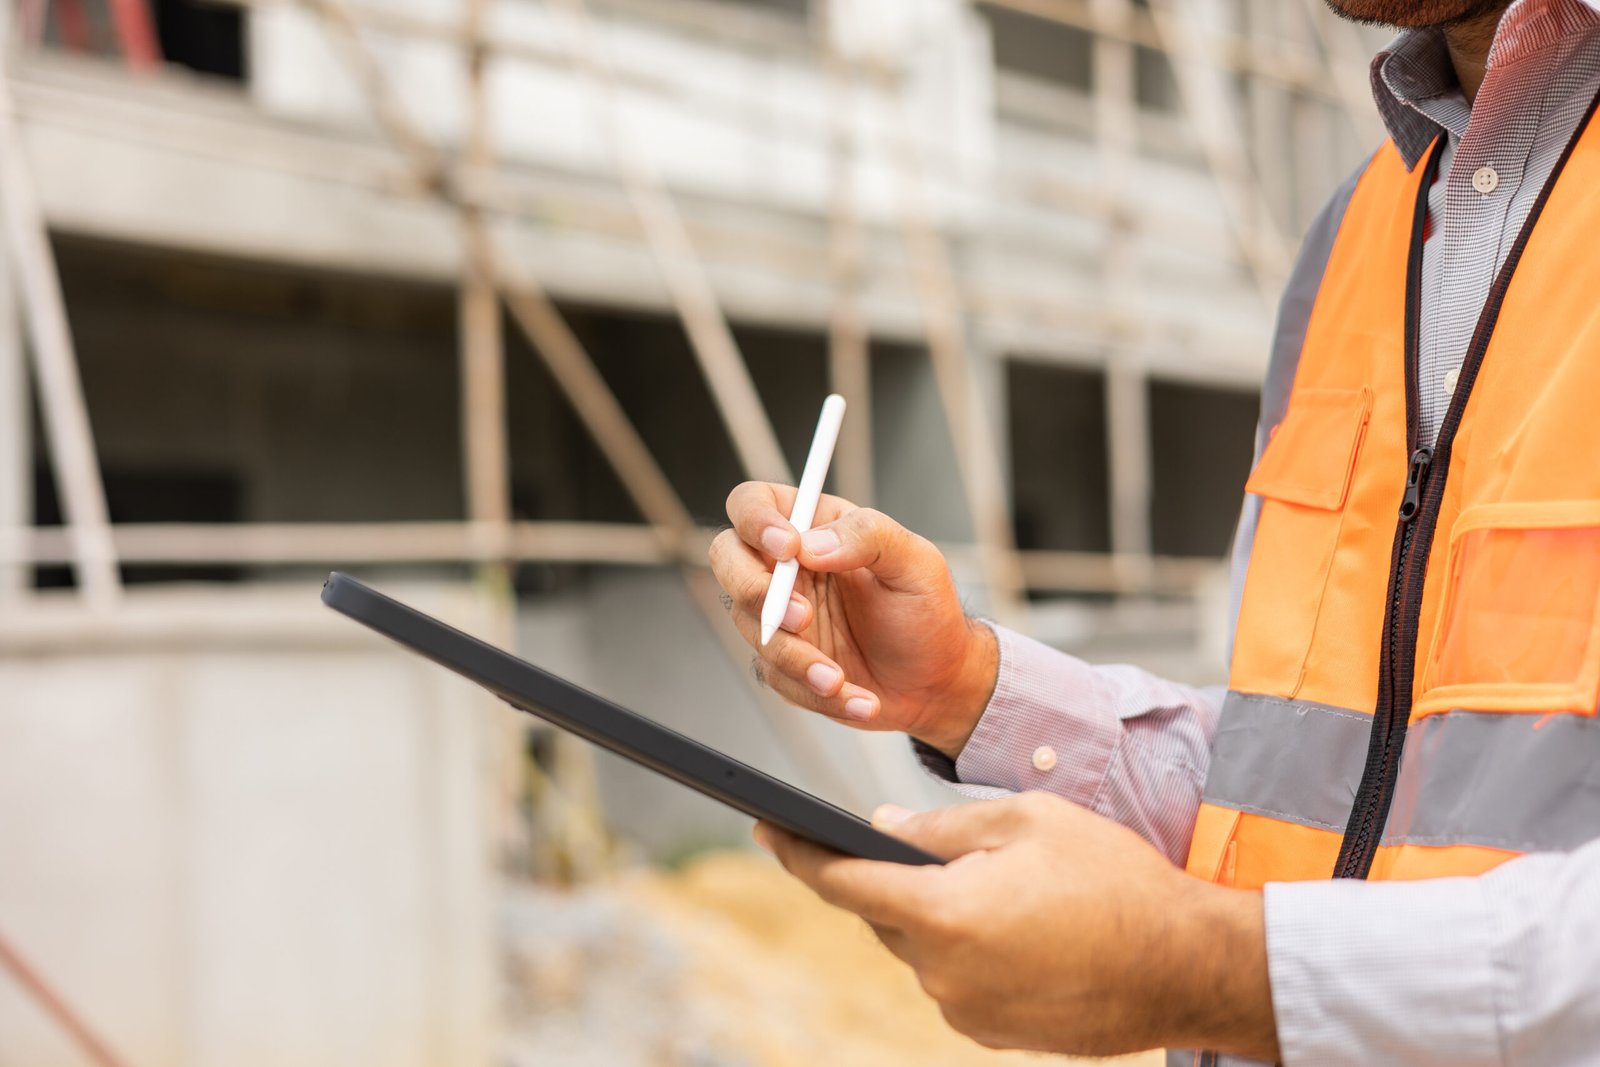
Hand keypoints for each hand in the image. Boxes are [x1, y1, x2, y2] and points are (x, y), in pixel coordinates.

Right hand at [709, 481, 997, 756]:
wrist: (937, 679)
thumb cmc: (926, 610)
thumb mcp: (915, 562)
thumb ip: (868, 537)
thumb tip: (812, 545)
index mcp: (813, 526)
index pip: (754, 503)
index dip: (755, 520)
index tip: (788, 548)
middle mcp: (786, 568)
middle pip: (727, 559)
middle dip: (754, 591)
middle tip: (800, 617)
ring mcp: (778, 617)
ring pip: (751, 628)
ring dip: (794, 657)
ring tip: (839, 677)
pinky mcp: (783, 664)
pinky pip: (779, 678)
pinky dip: (817, 694)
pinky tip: (859, 699)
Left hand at [755, 793, 1278, 1059]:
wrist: (1188, 965)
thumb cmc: (1115, 881)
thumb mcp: (1027, 820)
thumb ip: (943, 825)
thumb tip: (883, 830)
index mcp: (942, 914)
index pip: (843, 883)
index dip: (798, 853)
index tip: (765, 829)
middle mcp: (942, 974)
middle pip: (887, 916)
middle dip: (901, 879)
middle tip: (951, 849)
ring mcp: (968, 1013)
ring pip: (924, 948)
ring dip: (944, 915)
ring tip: (1010, 889)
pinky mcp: (995, 1034)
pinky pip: (958, 980)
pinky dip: (971, 949)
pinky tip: (1023, 929)